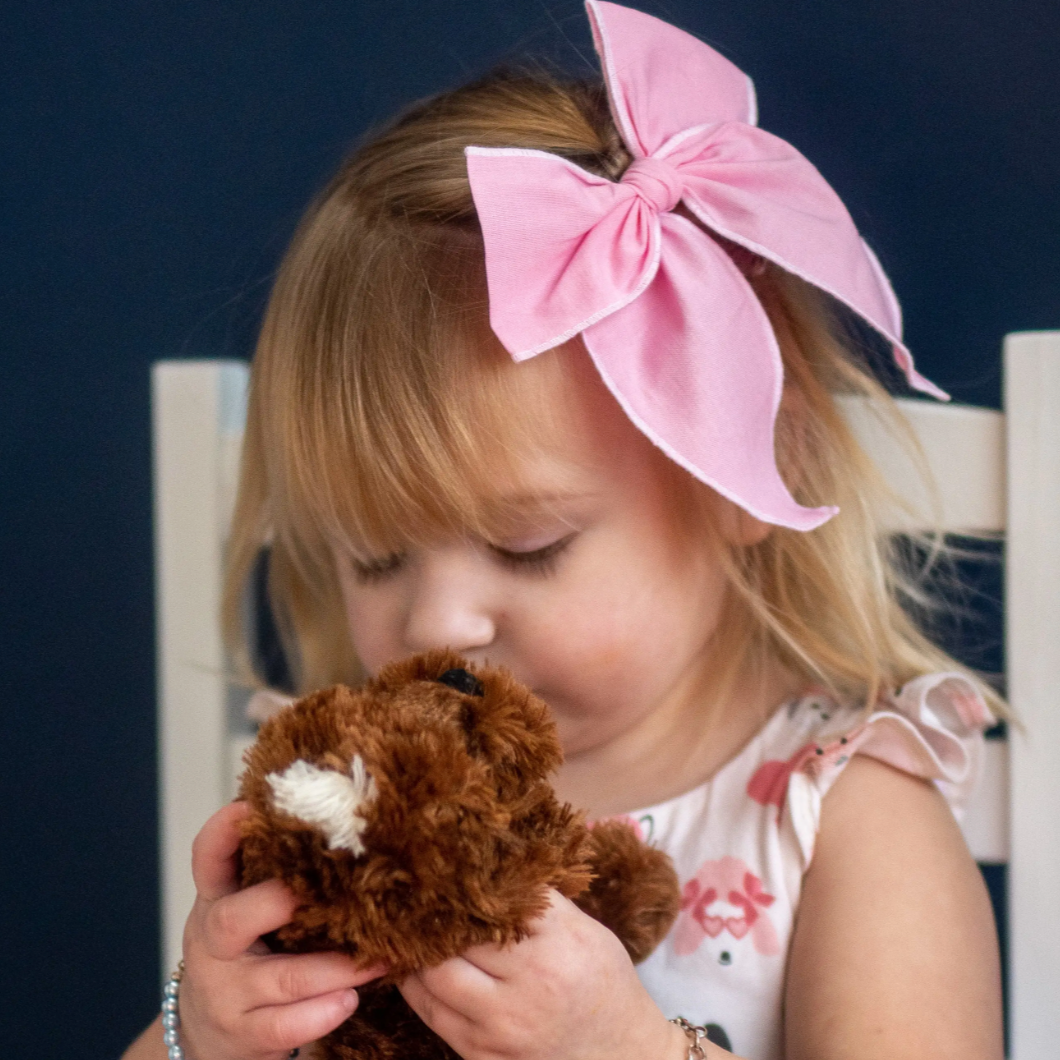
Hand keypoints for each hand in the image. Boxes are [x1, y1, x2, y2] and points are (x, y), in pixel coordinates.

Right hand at [179, 802, 385, 1059]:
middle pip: (232, 920)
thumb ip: (276, 870)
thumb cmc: (246, 949)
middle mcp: (214, 945)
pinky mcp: (244, 1034)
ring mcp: (226, 993)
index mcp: (217, 900)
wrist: (205, 1029)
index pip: (207, 860)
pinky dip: (319, 1014)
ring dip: (333, 968)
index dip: (222, 832)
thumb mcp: (245, 905)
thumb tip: (341, 813)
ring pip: (279, 979)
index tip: (249, 805)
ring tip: (378, 957)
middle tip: (333, 890)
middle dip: (280, 903)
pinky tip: (350, 1000)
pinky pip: (282, 1028)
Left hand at [400, 890, 683, 1059]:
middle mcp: (527, 987)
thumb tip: (491, 861)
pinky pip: (432, 1015)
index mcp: (555, 944)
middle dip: (429, 917)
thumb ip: (539, 900)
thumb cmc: (602, 981)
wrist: (621, 1054)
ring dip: (415, 952)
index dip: (459, 884)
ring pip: (431, 979)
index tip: (439, 867)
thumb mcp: (584, 929)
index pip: (489, 902)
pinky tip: (416, 967)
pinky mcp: (482, 1056)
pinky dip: (418, 987)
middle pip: (452, 941)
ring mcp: (501, 1028)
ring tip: (408, 928)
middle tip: (413, 894)